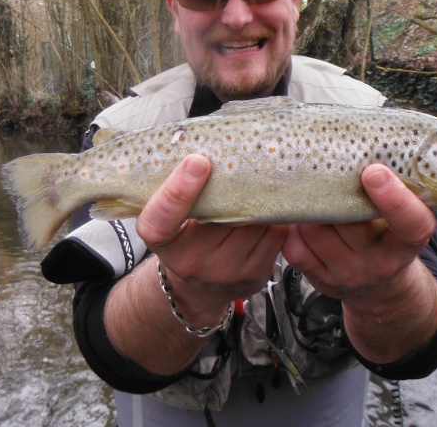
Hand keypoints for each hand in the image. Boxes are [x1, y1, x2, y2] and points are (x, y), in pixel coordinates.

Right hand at [137, 154, 287, 324]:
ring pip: (253, 222)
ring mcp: (225, 272)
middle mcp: (192, 262)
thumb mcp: (168, 219)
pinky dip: (275, 218)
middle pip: (222, 212)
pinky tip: (272, 208)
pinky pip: (274, 236)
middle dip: (237, 185)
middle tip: (247, 159)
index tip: (197, 162)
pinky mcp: (254, 276)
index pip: (162, 218)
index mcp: (163, 242)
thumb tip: (204, 148)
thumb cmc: (183, 240)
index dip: (178, 189)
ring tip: (262, 183)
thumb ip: (178, 192)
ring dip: (260, 201)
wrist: (196, 289)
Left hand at [282, 163, 436, 310]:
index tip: (374, 172)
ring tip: (311, 191)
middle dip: (335, 192)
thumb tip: (366, 145)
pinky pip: (296, 249)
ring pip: (316, 232)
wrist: (382, 285)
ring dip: (310, 209)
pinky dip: (293, 230)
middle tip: (325, 167)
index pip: (411, 224)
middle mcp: (380, 263)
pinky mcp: (321, 280)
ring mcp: (348, 274)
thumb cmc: (391, 236)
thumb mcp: (407, 216)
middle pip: (350, 222)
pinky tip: (300, 218)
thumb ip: (396, 189)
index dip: (394, 199)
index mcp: (408, 243)